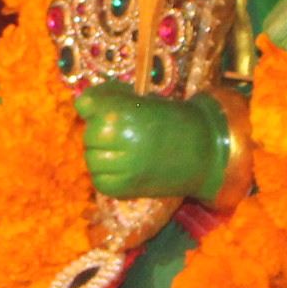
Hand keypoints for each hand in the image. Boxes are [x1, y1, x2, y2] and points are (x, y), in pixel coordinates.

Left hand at [76, 85, 220, 201]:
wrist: (205, 151)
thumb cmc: (172, 121)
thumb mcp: (143, 99)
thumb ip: (111, 99)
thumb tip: (82, 106)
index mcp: (124, 111)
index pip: (86, 104)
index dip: (93, 105)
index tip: (103, 108)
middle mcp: (120, 137)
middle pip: (89, 134)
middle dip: (100, 133)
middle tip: (121, 135)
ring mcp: (123, 165)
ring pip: (91, 160)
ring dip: (102, 155)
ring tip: (123, 152)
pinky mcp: (125, 188)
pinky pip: (100, 181)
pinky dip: (106, 176)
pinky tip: (124, 169)